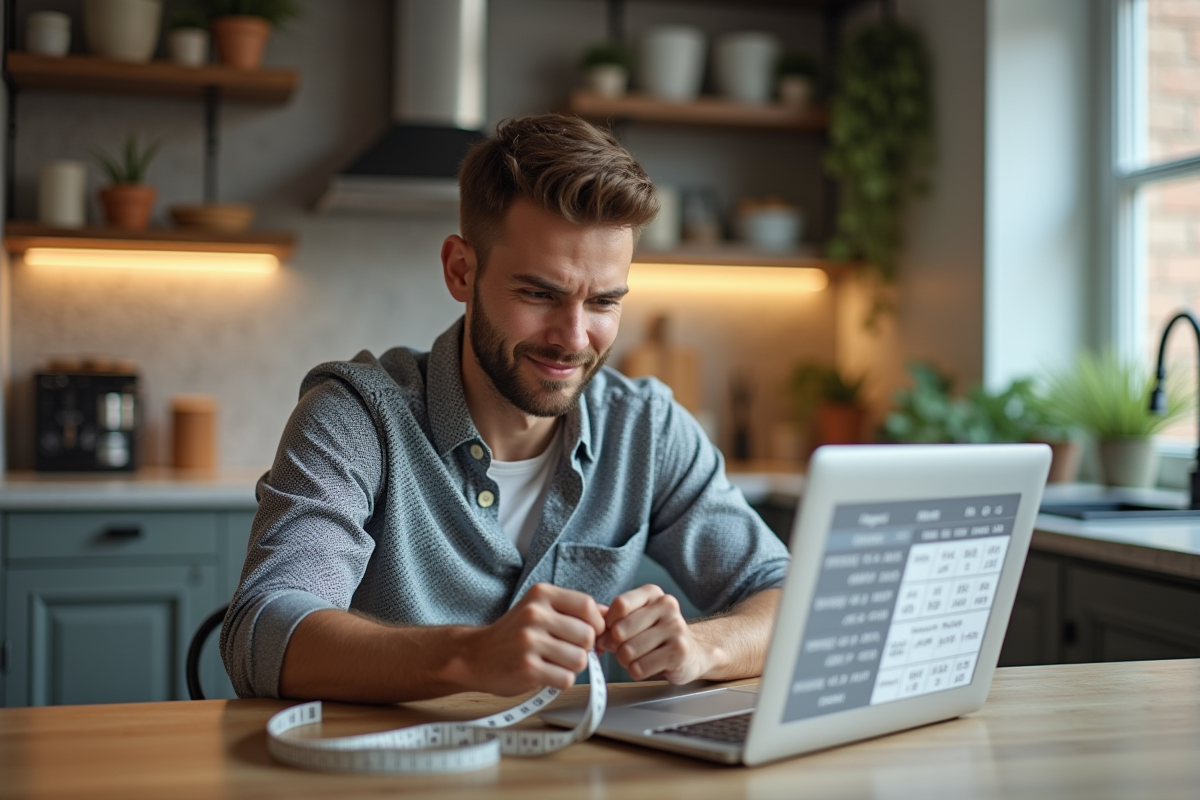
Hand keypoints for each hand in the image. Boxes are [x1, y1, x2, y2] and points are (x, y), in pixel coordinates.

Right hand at [465, 583, 605, 695]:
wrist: (475, 656)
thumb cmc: (513, 634)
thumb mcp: (539, 610)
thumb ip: (573, 610)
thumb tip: (610, 615)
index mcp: (541, 595)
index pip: (587, 606)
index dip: (596, 624)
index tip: (590, 634)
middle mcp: (534, 614)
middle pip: (587, 635)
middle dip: (584, 648)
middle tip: (567, 651)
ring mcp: (529, 642)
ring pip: (580, 659)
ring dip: (573, 666)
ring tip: (555, 662)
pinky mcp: (527, 668)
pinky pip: (566, 678)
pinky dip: (561, 680)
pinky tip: (546, 673)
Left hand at [598, 584, 725, 683]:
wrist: (691, 652)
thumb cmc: (655, 635)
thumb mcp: (636, 619)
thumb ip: (613, 621)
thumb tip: (594, 633)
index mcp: (653, 593)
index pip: (619, 605)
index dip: (609, 624)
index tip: (612, 632)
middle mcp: (667, 606)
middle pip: (621, 630)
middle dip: (616, 646)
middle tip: (625, 649)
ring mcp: (676, 628)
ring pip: (628, 651)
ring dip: (626, 661)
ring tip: (638, 658)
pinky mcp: (679, 652)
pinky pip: (640, 668)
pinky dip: (637, 671)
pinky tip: (648, 666)